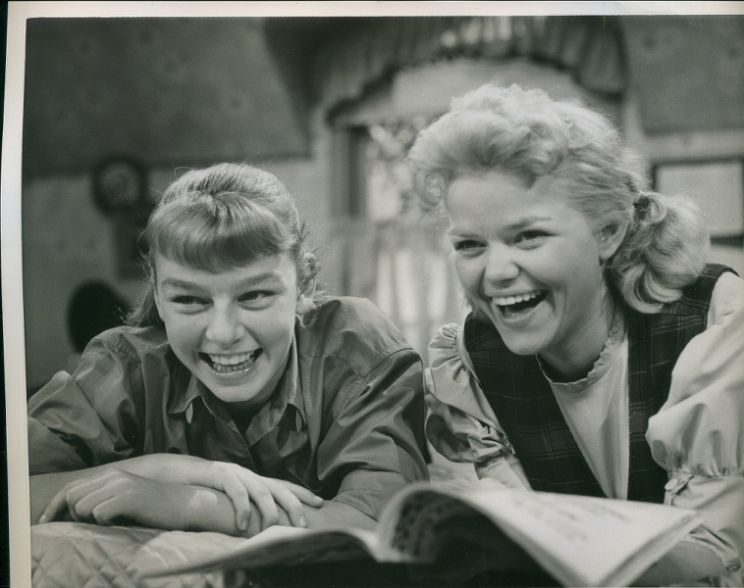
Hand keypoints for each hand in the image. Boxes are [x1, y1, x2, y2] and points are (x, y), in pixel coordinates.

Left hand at [39, 468, 190, 529]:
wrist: (183, 504)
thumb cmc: (153, 507)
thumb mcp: (125, 498)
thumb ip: (104, 497)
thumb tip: (75, 512)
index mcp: (111, 475)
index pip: (70, 488)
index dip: (53, 506)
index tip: (43, 522)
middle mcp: (114, 476)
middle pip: (71, 496)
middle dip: (72, 515)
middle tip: (88, 525)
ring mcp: (121, 485)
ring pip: (82, 506)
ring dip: (90, 519)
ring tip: (109, 522)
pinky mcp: (129, 497)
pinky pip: (99, 513)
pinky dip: (104, 522)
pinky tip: (120, 521)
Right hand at [204, 462, 322, 532]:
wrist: (177, 473)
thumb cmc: (205, 490)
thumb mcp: (230, 498)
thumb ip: (247, 507)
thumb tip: (262, 526)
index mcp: (254, 479)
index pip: (283, 485)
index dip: (302, 493)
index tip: (320, 502)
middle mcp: (249, 474)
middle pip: (278, 488)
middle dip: (294, 505)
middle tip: (303, 524)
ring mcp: (236, 473)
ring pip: (260, 490)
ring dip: (269, 511)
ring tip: (272, 529)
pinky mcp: (220, 475)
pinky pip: (236, 492)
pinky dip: (242, 508)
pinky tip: (242, 525)